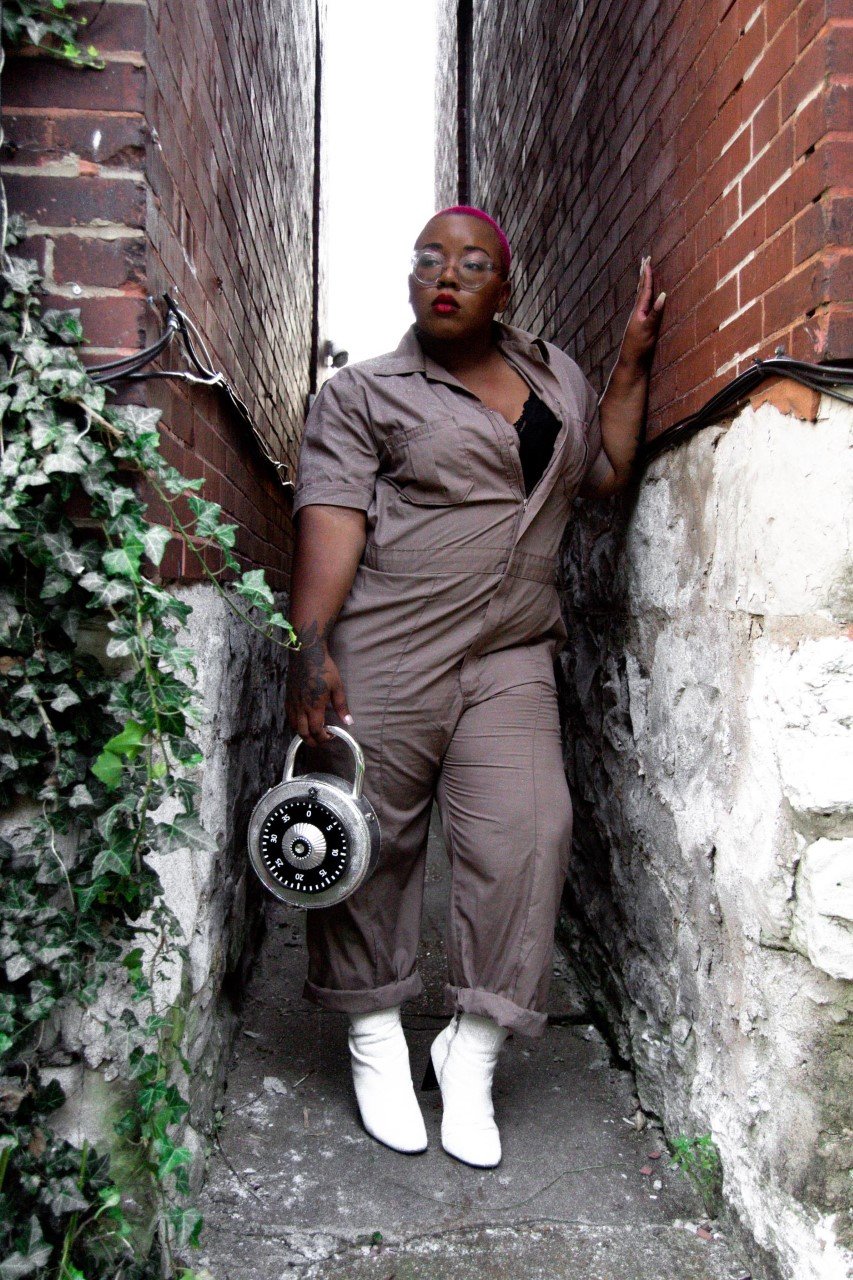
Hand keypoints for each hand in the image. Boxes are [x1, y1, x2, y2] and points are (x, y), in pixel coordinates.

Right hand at [285, 622, 353, 746]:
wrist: (306, 653)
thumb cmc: (324, 668)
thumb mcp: (337, 687)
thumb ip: (341, 706)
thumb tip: (349, 722)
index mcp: (314, 707)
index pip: (316, 731)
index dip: (323, 737)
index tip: (331, 736)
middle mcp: (301, 708)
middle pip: (303, 733)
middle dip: (312, 741)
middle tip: (321, 740)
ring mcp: (292, 703)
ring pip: (294, 726)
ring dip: (303, 734)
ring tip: (312, 733)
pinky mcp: (288, 697)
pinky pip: (289, 716)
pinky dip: (296, 724)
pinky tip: (303, 720)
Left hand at [618, 257, 665, 371]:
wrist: (631, 363)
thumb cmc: (639, 348)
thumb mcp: (648, 330)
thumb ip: (655, 313)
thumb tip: (663, 294)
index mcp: (639, 311)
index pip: (644, 289)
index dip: (647, 275)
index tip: (647, 261)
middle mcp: (637, 312)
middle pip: (641, 289)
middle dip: (644, 274)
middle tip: (645, 259)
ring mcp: (638, 318)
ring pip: (641, 296)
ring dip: (643, 283)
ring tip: (644, 272)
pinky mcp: (641, 325)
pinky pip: (643, 305)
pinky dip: (645, 296)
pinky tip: (645, 298)